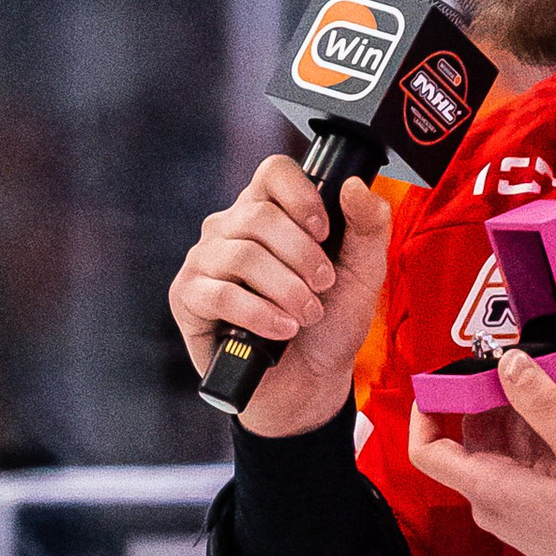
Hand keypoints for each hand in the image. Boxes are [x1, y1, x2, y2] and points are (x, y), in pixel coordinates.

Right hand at [168, 156, 392, 436]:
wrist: (308, 382)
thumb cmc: (329, 325)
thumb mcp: (362, 274)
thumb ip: (367, 226)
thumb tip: (352, 185)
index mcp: (270, 211)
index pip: (274, 172)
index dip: (301, 196)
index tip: (324, 232)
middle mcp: (230, 228)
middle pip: (259, 215)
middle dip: (303, 256)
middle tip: (323, 288)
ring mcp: (205, 260)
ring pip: (242, 254)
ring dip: (285, 289)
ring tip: (306, 315)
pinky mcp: (188, 297)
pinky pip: (220, 294)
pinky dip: (259, 314)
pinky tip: (281, 329)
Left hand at [408, 349, 555, 555]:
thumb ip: (542, 405)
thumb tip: (508, 363)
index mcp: (490, 489)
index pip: (427, 450)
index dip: (427, 411)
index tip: (449, 378)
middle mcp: (494, 503)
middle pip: (471, 441)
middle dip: (494, 401)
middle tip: (526, 368)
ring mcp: (516, 511)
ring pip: (504, 452)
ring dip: (526, 418)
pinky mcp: (538, 514)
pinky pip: (526, 467)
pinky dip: (542, 440)